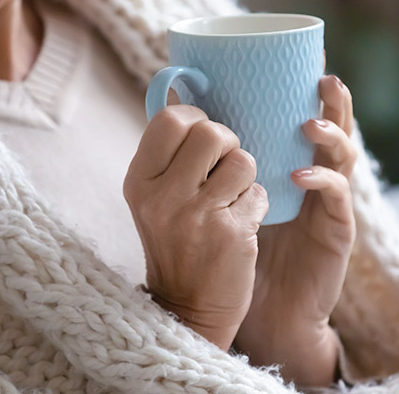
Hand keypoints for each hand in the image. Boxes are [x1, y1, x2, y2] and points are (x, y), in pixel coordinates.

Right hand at [123, 105, 268, 350]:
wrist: (188, 308)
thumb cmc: (176, 241)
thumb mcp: (154, 197)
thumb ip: (168, 152)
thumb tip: (182, 90)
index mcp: (139, 180)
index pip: (171, 119)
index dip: (196, 119)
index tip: (202, 139)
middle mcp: (163, 197)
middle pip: (212, 132)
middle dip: (228, 143)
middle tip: (223, 166)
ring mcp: (197, 216)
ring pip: (243, 159)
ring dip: (246, 174)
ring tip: (232, 196)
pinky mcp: (232, 234)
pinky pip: (259, 192)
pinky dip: (256, 204)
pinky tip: (241, 223)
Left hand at [234, 75, 356, 386]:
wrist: (261, 311)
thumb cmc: (238, 251)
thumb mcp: (223, 198)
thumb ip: (212, 157)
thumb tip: (175, 103)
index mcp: (292, 165)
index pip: (305, 119)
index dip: (307, 92)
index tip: (301, 61)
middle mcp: (317, 179)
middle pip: (335, 130)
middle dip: (333, 102)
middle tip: (323, 78)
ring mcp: (330, 205)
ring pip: (344, 160)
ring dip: (330, 136)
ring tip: (308, 123)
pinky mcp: (336, 233)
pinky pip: (337, 201)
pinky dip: (321, 182)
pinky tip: (300, 175)